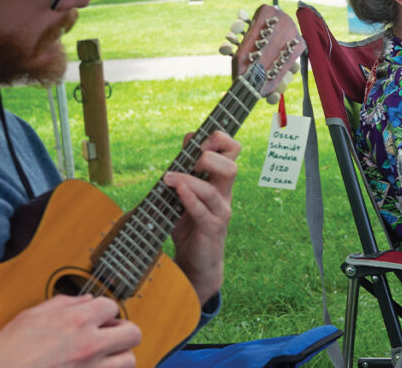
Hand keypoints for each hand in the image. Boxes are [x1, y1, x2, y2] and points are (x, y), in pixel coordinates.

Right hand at [0, 295, 140, 367]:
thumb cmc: (7, 352)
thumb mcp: (30, 316)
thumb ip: (62, 303)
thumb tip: (85, 299)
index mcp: (76, 321)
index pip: (112, 306)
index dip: (104, 310)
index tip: (97, 317)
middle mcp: (89, 345)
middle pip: (132, 333)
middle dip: (123, 330)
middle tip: (110, 334)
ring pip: (129, 360)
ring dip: (120, 355)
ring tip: (105, 355)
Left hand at [166, 130, 240, 304]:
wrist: (197, 264)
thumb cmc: (190, 226)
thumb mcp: (188, 193)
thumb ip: (189, 167)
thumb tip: (189, 137)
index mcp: (220, 182)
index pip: (232, 151)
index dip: (219, 139)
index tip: (199, 140)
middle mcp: (224, 195)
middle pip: (231, 166)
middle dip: (211, 155)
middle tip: (191, 159)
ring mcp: (220, 212)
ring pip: (215, 189)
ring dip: (189, 179)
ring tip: (169, 178)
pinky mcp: (212, 229)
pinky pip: (203, 211)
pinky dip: (190, 198)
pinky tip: (177, 191)